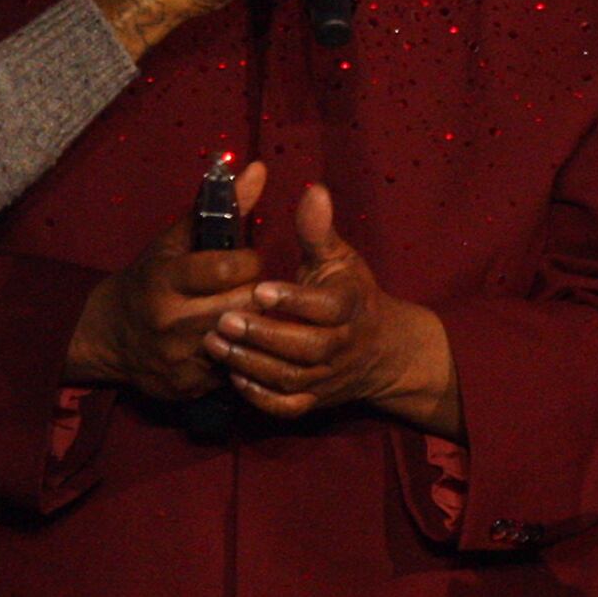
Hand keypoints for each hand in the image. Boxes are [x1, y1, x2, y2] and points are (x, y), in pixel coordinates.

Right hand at [66, 160, 268, 401]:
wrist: (106, 335)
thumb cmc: (148, 279)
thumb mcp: (175, 241)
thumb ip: (222, 207)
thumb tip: (259, 169)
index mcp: (165, 279)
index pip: (226, 268)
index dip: (249, 263)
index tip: (249, 262)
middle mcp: (169, 320)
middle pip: (240, 307)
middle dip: (254, 296)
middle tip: (255, 291)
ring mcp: (177, 358)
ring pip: (240, 342)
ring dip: (251, 328)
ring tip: (250, 316)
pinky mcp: (186, 387)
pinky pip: (230, 372)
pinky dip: (238, 356)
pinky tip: (234, 345)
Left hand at [207, 182, 457, 429]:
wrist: (383, 350)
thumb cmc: (351, 293)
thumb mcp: (340, 258)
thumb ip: (319, 230)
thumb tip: (312, 190)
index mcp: (350, 306)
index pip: (325, 308)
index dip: (294, 300)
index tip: (260, 288)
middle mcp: (342, 346)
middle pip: (305, 348)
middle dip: (263, 335)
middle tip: (223, 319)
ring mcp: (328, 377)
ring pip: (291, 378)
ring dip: (252, 364)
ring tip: (214, 344)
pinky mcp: (316, 399)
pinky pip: (288, 406)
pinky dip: (262, 397)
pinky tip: (233, 377)